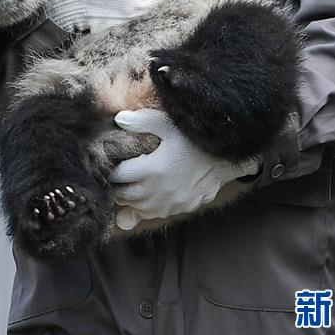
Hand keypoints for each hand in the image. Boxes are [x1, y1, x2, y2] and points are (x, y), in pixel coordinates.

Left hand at [109, 108, 259, 229]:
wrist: (227, 157)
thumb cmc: (196, 138)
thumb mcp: (169, 124)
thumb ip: (143, 121)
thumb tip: (119, 120)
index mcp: (152, 170)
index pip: (119, 176)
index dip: (110, 169)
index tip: (107, 163)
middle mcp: (159, 192)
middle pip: (124, 195)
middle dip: (114, 186)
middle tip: (110, 176)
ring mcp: (170, 204)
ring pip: (137, 208)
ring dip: (127, 199)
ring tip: (123, 186)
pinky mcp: (181, 208)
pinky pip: (154, 214)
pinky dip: (143, 208)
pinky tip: (142, 197)